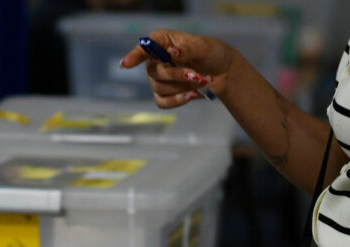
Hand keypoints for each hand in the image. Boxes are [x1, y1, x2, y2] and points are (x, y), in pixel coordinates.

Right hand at [120, 29, 234, 107]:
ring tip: (200, 81)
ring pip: (160, 88)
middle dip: (176, 75)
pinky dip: (178, 100)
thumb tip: (171, 52)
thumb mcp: (203, 47)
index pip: (144, 48)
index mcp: (162, 42)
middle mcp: (156, 60)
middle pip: (154, 72)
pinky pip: (163, 102)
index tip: (126, 64)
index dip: (134, 56)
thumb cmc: (212, 54)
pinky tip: (191, 95)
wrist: (223, 73)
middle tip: (195, 74)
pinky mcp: (165, 95)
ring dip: (182, 87)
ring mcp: (159, 79)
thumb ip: (187, 49)